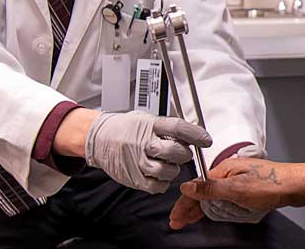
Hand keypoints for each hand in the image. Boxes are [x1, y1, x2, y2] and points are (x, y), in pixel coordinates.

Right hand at [84, 112, 211, 193]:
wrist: (99, 138)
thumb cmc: (126, 128)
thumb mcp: (147, 119)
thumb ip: (167, 127)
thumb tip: (191, 132)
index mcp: (150, 125)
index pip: (178, 128)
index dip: (196, 135)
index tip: (206, 140)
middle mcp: (144, 143)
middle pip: (175, 152)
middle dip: (184, 154)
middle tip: (182, 152)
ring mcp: (138, 162)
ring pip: (168, 171)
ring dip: (173, 169)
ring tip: (167, 163)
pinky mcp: (133, 178)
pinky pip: (156, 186)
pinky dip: (162, 182)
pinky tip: (159, 174)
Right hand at [169, 158, 304, 229]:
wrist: (295, 185)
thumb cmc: (271, 184)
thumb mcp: (236, 189)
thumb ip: (211, 189)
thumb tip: (188, 186)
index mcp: (224, 170)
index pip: (197, 187)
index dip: (184, 203)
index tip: (176, 217)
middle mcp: (229, 173)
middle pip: (203, 191)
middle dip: (189, 207)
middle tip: (179, 221)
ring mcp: (238, 179)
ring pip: (213, 195)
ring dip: (200, 207)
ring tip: (189, 218)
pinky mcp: (246, 187)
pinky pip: (224, 197)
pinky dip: (214, 206)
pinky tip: (212, 211)